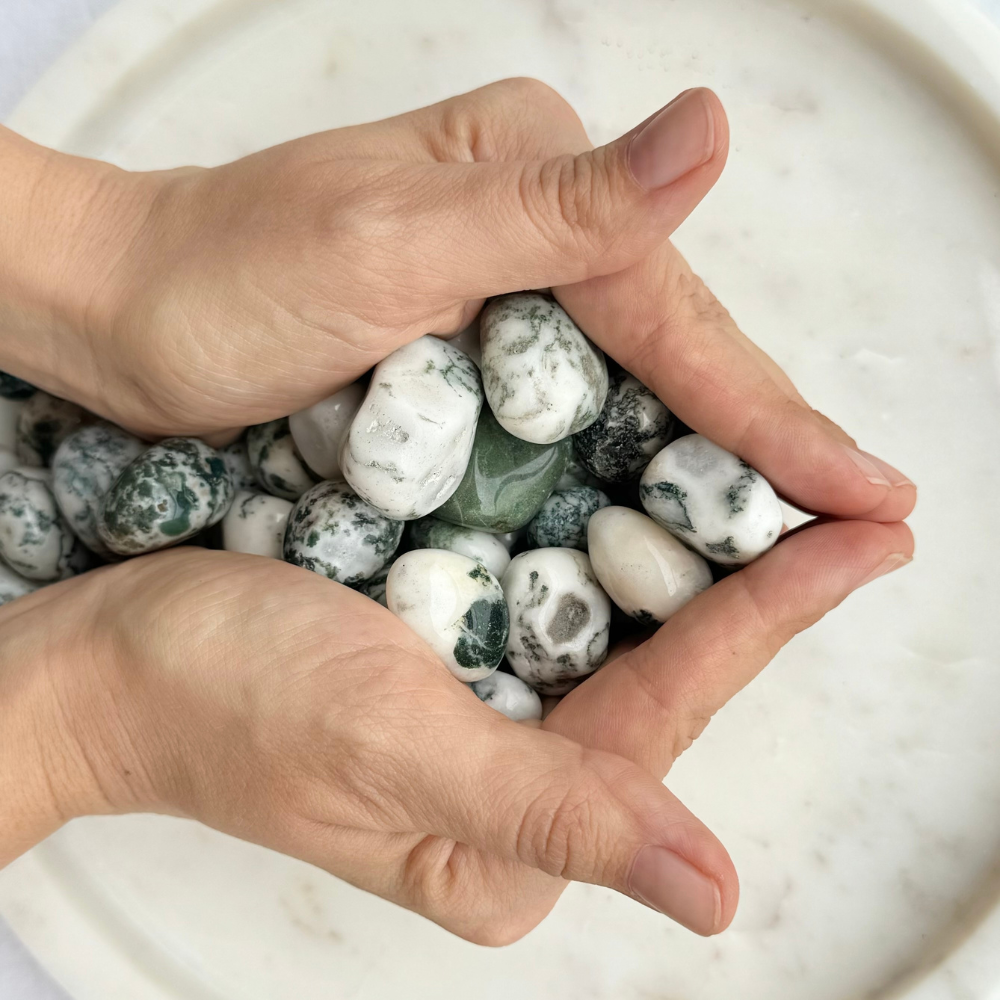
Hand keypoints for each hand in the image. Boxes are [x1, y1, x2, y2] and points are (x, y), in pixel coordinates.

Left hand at [0, 80, 913, 518]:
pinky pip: (577, 409)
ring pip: (636, 385)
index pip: (678, 317)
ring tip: (804, 527)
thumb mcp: (386, 242)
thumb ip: (557, 206)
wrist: (121, 316)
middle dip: (770, 438)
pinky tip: (675, 509)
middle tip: (870, 517)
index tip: (865, 491)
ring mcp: (504, 287)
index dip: (772, 413)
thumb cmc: (225, 282)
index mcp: (532, 180)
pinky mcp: (471, 346)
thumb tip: (714, 132)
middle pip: (677, 349)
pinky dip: (630, 462)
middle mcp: (535, 225)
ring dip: (714, 458)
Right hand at [0, 513, 911, 942]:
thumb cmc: (227, 702)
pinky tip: (653, 482)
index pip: (672, 708)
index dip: (771, 617)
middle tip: (847, 502)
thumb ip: (553, 813)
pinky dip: (606, 540)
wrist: (112, 657)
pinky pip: (553, 594)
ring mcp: (485, 712)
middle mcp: (515, 782)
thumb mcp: (392, 745)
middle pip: (663, 671)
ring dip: (693, 554)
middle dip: (755, 583)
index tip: (867, 540)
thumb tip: (712, 899)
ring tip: (781, 484)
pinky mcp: (453, 655)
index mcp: (514, 834)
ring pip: (616, 626)